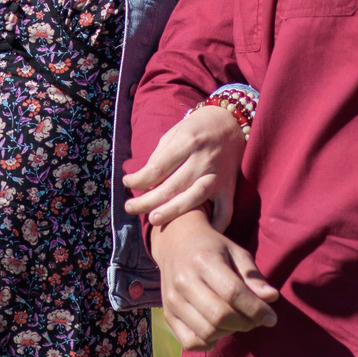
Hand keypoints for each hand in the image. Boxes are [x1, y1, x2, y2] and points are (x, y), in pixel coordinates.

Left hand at [124, 102, 244, 231]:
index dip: (139, 179)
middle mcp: (203, 159)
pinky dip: (215, 225)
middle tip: (130, 208)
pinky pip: (225, 210)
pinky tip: (199, 233)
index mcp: (187, 142)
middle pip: (172, 186)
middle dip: (147, 200)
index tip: (126, 183)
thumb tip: (143, 181)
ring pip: (194, 198)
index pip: (158, 167)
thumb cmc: (196, 129)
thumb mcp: (175, 133)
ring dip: (172, 211)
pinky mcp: (230, 187)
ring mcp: (218, 175)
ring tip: (153, 220)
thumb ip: (160, 156)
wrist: (231, 123)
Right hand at [152, 212, 280, 350]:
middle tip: (256, 319)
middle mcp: (184, 281)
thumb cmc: (212, 248)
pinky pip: (190, 342)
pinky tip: (219, 329)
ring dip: (230, 332)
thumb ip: (253, 276)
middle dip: (246, 323)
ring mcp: (172, 299)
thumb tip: (271, 298)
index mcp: (203, 260)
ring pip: (207, 332)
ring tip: (238, 321)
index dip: (256, 310)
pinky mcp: (168, 314)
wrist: (176, 243)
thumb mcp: (236, 253)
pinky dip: (209, 343)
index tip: (272, 318)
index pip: (233, 293)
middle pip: (220, 316)